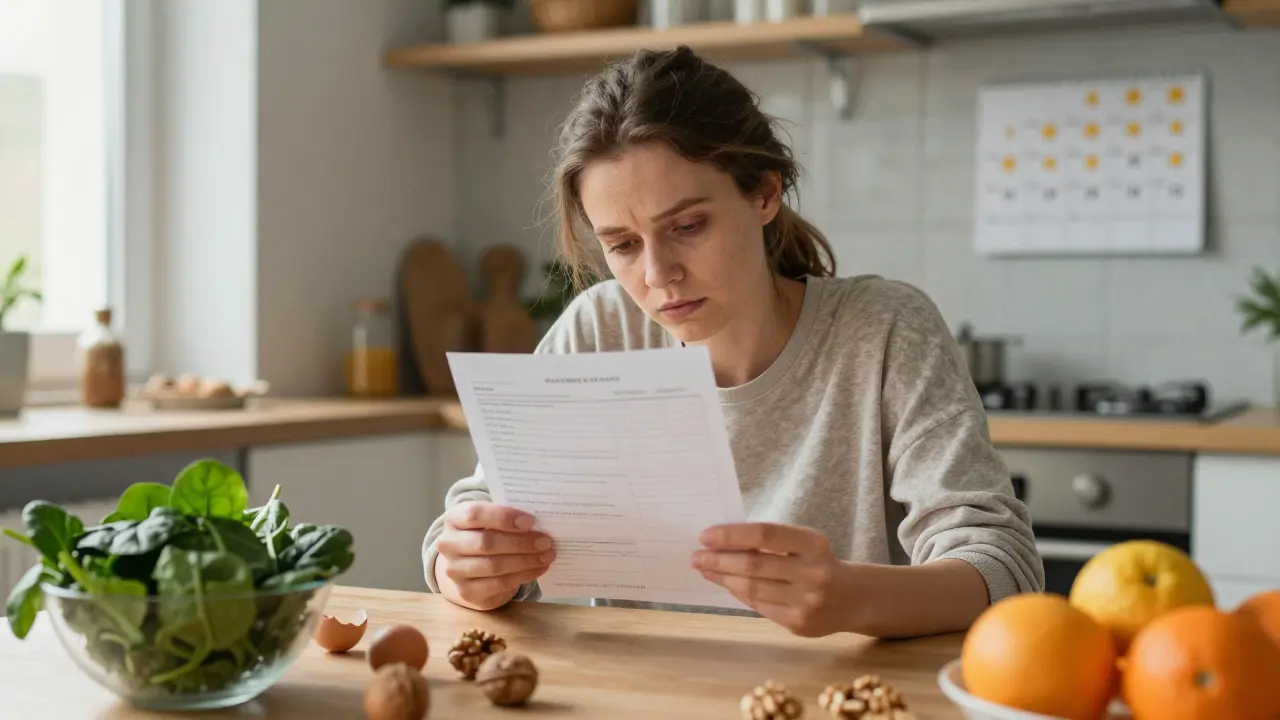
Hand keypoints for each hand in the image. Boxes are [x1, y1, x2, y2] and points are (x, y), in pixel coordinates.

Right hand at [434, 502, 555, 610]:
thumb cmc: (484, 534)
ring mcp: (455, 570)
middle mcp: (448, 544)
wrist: (466, 566)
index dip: (503, 517)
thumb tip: (539, 522)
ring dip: (525, 561)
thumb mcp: (489, 520)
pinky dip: (523, 576)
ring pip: (494, 566)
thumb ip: (506, 517)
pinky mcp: (467, 591)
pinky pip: (499, 584)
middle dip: (521, 542)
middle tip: (546, 541)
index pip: (475, 514)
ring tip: (547, 555)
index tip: (530, 521)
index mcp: (454, 518)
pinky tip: (539, 568)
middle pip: (486, 543)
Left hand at [692, 522, 849, 636]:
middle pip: (754, 565)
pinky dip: (739, 594)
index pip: (765, 535)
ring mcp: (807, 601)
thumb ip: (769, 542)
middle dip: (719, 560)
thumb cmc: (816, 562)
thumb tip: (721, 543)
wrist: (852, 599)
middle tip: (696, 557)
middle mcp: (813, 572)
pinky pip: (759, 606)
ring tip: (706, 570)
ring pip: (752, 589)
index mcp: (813, 543)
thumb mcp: (803, 544)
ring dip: (723, 579)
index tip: (705, 536)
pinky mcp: (799, 623)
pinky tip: (727, 585)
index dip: (732, 535)